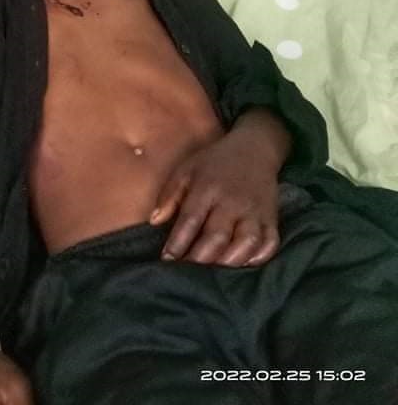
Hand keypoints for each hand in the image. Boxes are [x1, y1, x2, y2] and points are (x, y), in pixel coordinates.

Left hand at [149, 129, 280, 267]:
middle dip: (201, 259)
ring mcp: (254, 211)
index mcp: (207, 188)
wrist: (254, 148)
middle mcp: (232, 202)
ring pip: (246, 243)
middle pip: (217, 236)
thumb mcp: (186, 169)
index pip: (190, 220)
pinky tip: (243, 266)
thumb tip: (154, 222)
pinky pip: (270, 243)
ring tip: (214, 276)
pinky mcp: (271, 218)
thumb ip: (169, 195)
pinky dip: (259, 258)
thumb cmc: (214, 162)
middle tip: (187, 277)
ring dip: (229, 262)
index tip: (166, 261)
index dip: (177, 243)